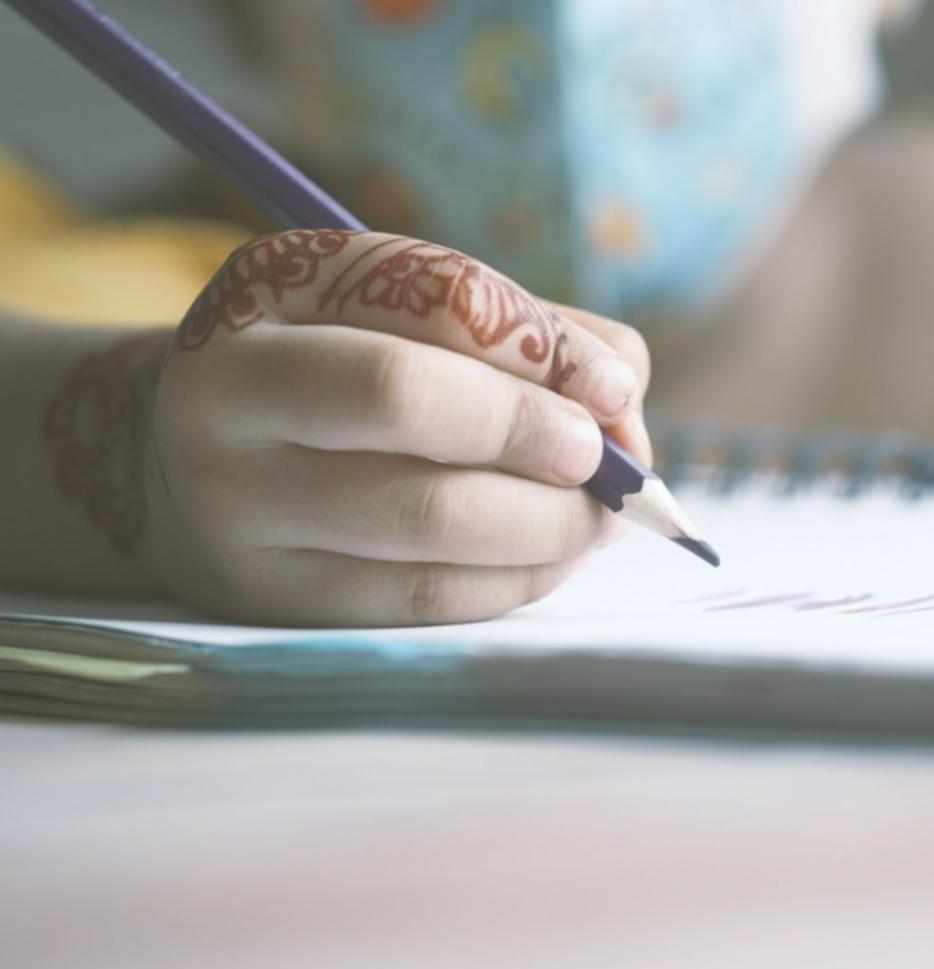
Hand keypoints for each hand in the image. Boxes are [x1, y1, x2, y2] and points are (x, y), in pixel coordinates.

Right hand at [140, 230, 650, 625]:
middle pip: (408, 398)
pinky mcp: (275, 597)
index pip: (435, 297)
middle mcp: (230, 390)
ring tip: (600, 517)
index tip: (616, 389)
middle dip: (539, 432)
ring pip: (428, 517)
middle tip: (604, 463)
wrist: (189, 466)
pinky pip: (426, 596)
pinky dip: (518, 578)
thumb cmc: (342, 372)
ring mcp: (240, 505)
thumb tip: (624, 406)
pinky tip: (549, 558)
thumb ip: (529, 332)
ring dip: (551, 522)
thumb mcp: (407, 314)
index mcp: (270, 285)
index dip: (549, 345)